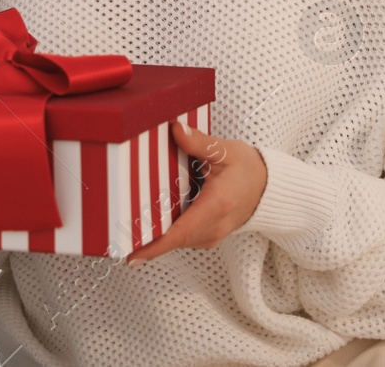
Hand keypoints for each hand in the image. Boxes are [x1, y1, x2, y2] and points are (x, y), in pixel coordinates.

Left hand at [125, 121, 265, 266]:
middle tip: (115, 236)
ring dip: (155, 235)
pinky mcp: (208, 236)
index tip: (133, 255)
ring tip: (127, 227)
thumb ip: (198, 142)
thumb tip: (175, 129)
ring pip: (177, 240)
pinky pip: (183, 237)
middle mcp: (214, 227)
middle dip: (145, 240)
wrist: (269, 188)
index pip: (181, 232)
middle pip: (174, 240)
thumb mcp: (225, 150)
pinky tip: (150, 219)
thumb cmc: (249, 168)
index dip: (155, 246)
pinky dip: (167, 231)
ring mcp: (212, 235)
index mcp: (216, 205)